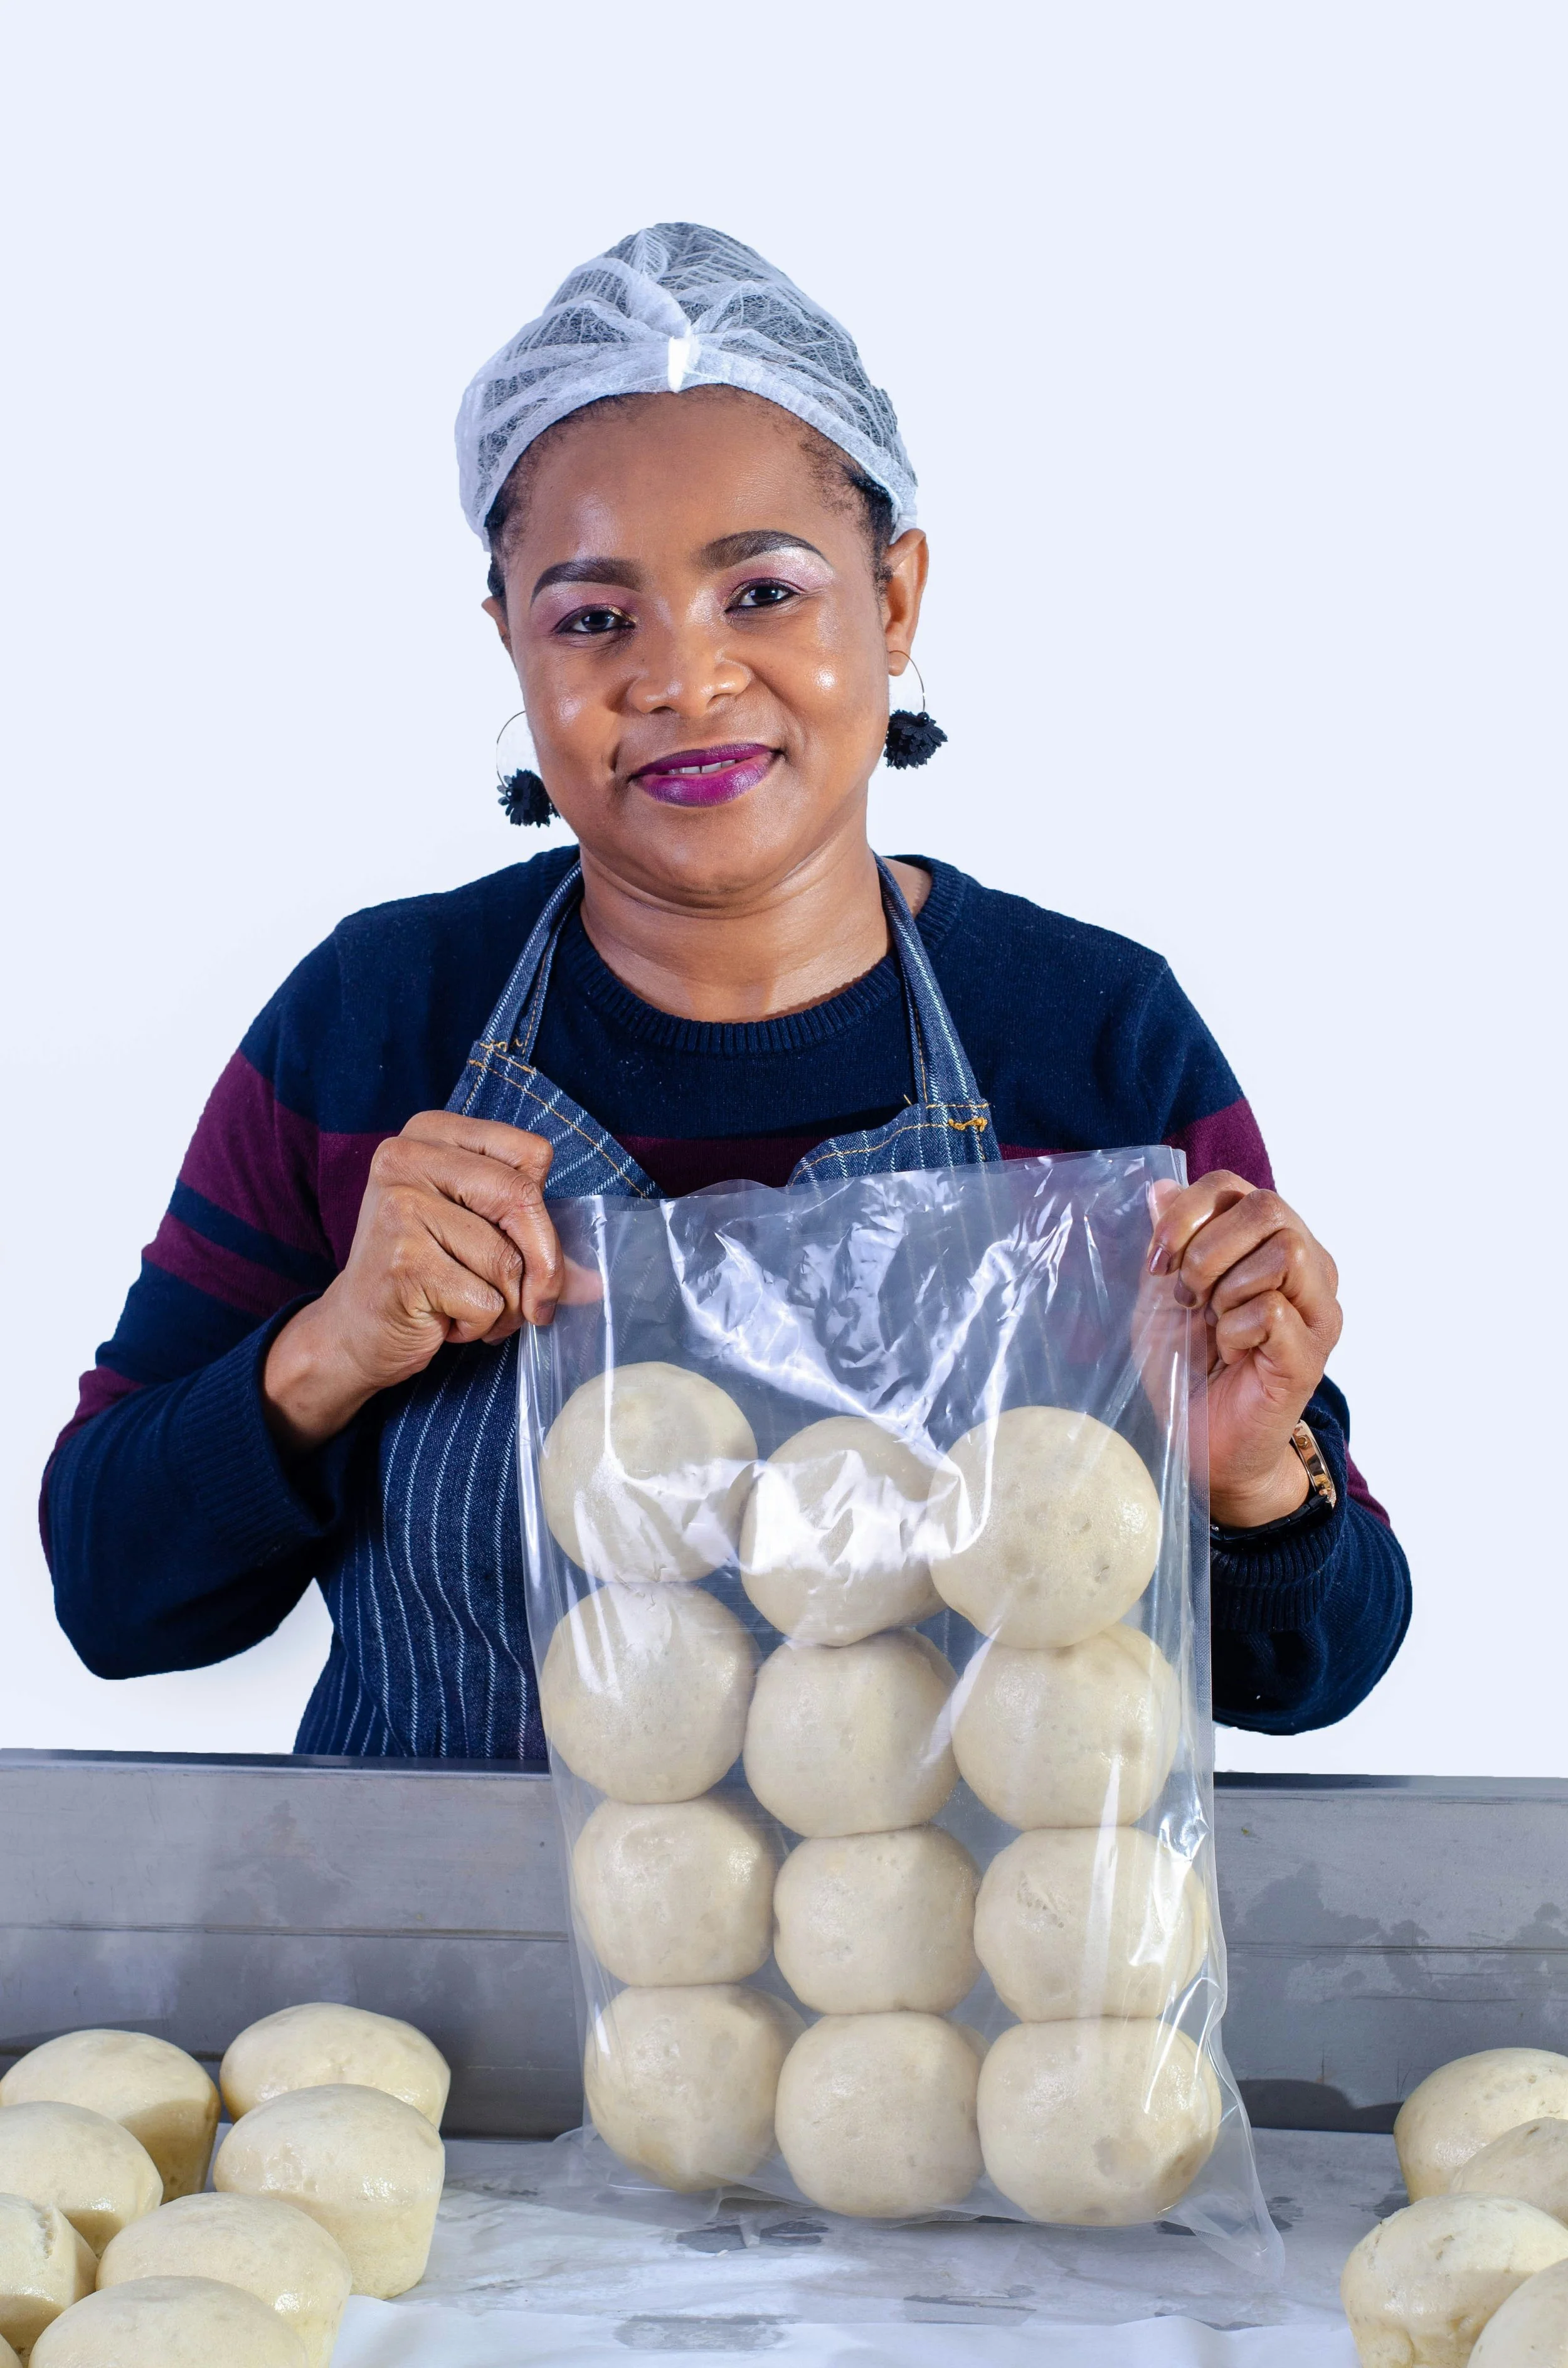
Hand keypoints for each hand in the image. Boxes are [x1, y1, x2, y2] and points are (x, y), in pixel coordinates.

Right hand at [263, 1112, 574, 1456]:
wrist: (355, 1331)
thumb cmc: (425, 1275)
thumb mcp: (478, 1236)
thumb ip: (535, 1241)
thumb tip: (598, 1280)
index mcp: (431, 1133)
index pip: (531, 1154)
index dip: (545, 1214)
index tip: (536, 1252)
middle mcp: (407, 1157)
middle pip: (523, 1197)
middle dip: (544, 1266)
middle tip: (537, 1305)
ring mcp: (400, 1207)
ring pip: (506, 1259)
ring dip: (507, 1305)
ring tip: (469, 1308)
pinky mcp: (402, 1261)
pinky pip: (485, 1299)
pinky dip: (479, 1325)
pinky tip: (445, 1321)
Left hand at [1147, 1172, 1342, 1526]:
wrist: (1200, 1442)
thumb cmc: (1186, 1366)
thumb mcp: (1161, 1296)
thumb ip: (1168, 1242)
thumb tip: (1160, 1186)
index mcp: (1269, 1242)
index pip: (1235, 1187)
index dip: (1187, 1213)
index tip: (1158, 1262)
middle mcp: (1307, 1267)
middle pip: (1269, 1208)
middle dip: (1208, 1249)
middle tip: (1187, 1296)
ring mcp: (1317, 1310)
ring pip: (1284, 1251)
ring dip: (1227, 1288)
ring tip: (1214, 1325)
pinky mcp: (1311, 1353)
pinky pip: (1273, 1310)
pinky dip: (1234, 1329)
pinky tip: (1229, 1353)